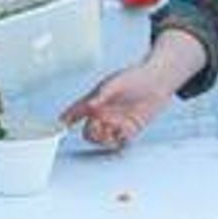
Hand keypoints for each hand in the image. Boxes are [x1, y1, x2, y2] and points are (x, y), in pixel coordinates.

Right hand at [62, 30, 205, 148]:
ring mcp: (115, 123)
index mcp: (95, 100)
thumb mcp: (115, 82)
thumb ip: (102, 95)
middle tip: (102, 125)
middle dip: (93, 132)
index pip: (75, 111)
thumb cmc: (134, 76)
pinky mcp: (129, 130)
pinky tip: (125, 131)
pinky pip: (120, 142)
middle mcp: (103, 114)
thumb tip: (90, 106)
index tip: (59, 126)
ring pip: (103, 139)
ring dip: (107, 137)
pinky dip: (120, 140)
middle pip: (88, 132)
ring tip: (117, 126)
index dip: (66, 119)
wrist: (157, 81)